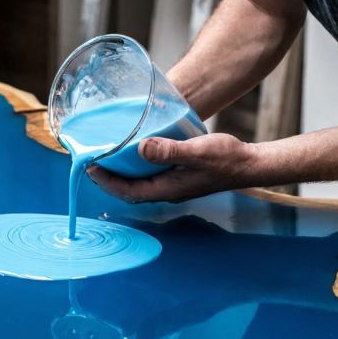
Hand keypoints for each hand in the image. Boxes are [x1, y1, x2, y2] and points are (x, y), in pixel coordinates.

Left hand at [88, 133, 261, 203]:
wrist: (248, 163)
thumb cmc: (226, 158)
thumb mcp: (197, 151)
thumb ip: (170, 151)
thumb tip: (141, 147)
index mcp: (167, 189)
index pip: (127, 191)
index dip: (106, 181)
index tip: (89, 166)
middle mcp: (166, 190)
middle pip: (127, 189)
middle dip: (107, 178)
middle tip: (89, 160)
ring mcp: (172, 184)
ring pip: (137, 182)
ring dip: (119, 172)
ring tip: (104, 155)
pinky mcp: (177, 175)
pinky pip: (148, 174)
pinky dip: (134, 166)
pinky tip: (131, 151)